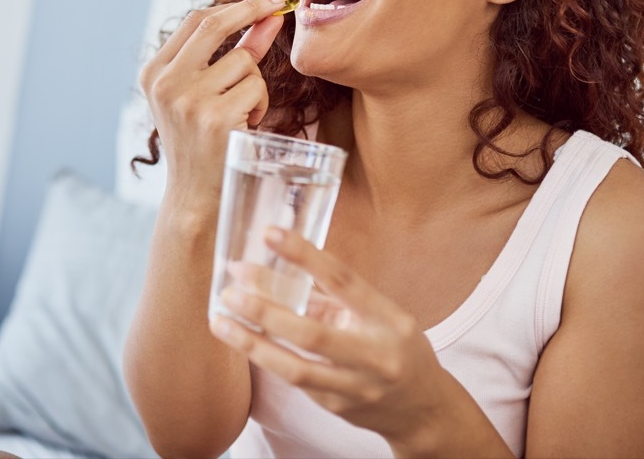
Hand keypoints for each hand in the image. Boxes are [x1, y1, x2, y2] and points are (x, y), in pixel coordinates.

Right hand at [139, 0, 287, 207]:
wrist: (195, 196)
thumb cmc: (203, 141)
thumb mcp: (205, 94)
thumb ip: (235, 52)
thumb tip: (269, 16)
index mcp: (154, 73)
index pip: (195, 20)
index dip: (235, 7)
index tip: (263, 2)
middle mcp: (166, 83)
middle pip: (214, 25)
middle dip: (251, 10)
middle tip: (278, 7)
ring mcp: (189, 100)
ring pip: (244, 62)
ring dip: (256, 84)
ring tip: (242, 112)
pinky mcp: (215, 118)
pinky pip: (255, 89)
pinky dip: (260, 105)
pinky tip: (245, 126)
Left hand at [209, 227, 448, 446]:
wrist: (423, 410)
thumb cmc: (397, 346)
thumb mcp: (380, 313)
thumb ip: (334, 296)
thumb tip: (277, 270)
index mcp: (388, 319)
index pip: (343, 280)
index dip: (304, 256)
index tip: (270, 234)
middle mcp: (374, 355)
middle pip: (311, 334)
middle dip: (265, 310)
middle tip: (230, 289)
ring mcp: (355, 387)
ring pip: (295, 368)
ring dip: (252, 344)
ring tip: (220, 322)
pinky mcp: (336, 408)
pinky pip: (295, 381)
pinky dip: (267, 358)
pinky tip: (244, 341)